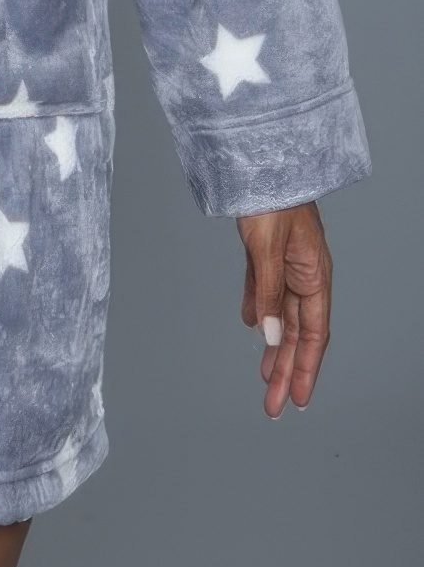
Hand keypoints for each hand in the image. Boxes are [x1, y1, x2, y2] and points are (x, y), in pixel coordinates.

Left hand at [235, 201, 331, 416]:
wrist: (260, 162)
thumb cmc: (270, 200)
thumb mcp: (267, 250)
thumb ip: (269, 293)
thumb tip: (272, 336)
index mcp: (314, 276)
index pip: (313, 335)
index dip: (305, 369)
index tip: (296, 399)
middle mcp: (303, 274)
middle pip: (297, 332)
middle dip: (286, 369)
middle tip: (272, 404)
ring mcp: (285, 263)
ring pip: (281, 314)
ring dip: (274, 345)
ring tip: (263, 375)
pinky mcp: (266, 251)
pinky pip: (265, 288)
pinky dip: (260, 308)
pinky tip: (254, 324)